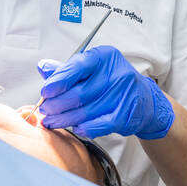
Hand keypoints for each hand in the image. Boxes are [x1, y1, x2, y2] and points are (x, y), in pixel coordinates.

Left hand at [37, 45, 174, 138]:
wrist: (143, 99)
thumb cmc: (110, 81)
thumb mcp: (90, 69)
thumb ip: (66, 69)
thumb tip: (43, 67)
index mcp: (104, 57)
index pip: (78, 67)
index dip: (59, 81)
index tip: (45, 92)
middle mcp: (116, 73)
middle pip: (80, 92)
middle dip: (57, 104)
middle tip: (44, 110)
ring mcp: (123, 95)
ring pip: (87, 111)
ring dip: (65, 119)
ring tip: (51, 122)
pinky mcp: (127, 114)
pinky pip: (101, 124)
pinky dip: (86, 128)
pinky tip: (75, 128)